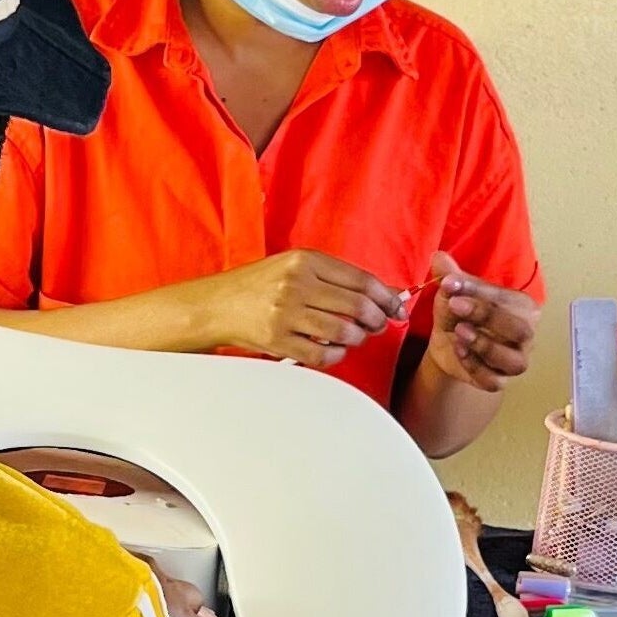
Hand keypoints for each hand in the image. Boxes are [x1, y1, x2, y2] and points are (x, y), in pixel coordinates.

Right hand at [190, 249, 405, 366]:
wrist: (217, 305)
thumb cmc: (261, 286)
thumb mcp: (295, 267)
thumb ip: (336, 278)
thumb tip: (387, 293)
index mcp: (305, 260)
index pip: (362, 280)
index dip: (387, 297)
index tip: (398, 308)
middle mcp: (296, 284)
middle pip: (358, 306)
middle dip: (378, 320)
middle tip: (379, 325)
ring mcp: (286, 313)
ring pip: (344, 332)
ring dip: (357, 339)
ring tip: (353, 336)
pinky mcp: (278, 340)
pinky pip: (323, 354)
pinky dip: (337, 355)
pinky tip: (334, 349)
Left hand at [422, 252, 537, 392]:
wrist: (447, 342)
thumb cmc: (459, 312)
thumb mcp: (452, 292)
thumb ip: (450, 276)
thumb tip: (439, 257)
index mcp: (522, 307)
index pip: (508, 299)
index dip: (480, 291)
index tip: (450, 283)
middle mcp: (526, 335)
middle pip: (521, 330)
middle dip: (487, 316)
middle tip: (455, 305)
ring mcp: (515, 360)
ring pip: (515, 361)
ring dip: (485, 346)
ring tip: (459, 332)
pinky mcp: (499, 380)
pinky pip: (495, 381)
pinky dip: (476, 367)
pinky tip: (459, 352)